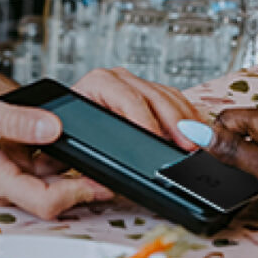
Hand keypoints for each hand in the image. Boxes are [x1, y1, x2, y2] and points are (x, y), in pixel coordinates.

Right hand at [0, 84, 112, 219]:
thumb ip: (15, 118)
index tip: (104, 180)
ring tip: (97, 150)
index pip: (47, 202)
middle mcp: (0, 184)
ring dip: (70, 170)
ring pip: (45, 182)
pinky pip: (32, 170)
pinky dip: (51, 159)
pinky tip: (62, 139)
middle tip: (115, 167)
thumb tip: (54, 125)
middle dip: (85, 184)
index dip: (79, 194)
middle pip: (53, 197)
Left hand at [68, 69, 210, 149]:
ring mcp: (134, 85)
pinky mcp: (148, 95)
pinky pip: (174, 101)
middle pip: (153, 95)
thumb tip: (102, 178)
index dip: (145, 118)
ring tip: (198, 143)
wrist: (60, 125)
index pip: (126, 97)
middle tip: (188, 145)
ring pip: (168, 97)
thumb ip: (81, 157)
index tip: (159, 138)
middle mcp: (117, 80)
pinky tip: (196, 133)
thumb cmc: (62, 135)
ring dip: (186, 121)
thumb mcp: (66, 145)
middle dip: (174, 123)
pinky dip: (187, 117)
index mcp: (95, 84)